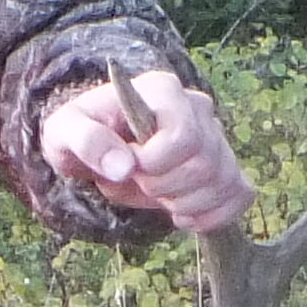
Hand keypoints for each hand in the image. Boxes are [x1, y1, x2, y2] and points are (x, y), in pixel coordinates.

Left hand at [41, 70, 256, 236]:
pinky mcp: (225, 164)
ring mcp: (216, 136)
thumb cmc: (82, 132)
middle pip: (206, 163)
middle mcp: (198, 107)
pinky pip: (240, 194)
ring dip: (188, 205)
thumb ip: (88, 142)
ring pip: (225, 181)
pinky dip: (214, 215)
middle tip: (140, 184)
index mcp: (163, 90)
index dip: (155, 164)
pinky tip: (184, 215)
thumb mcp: (66, 132)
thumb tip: (123, 168)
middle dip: (167, 187)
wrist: (97, 143)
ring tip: (159, 199)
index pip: (183, 135)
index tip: (128, 167)